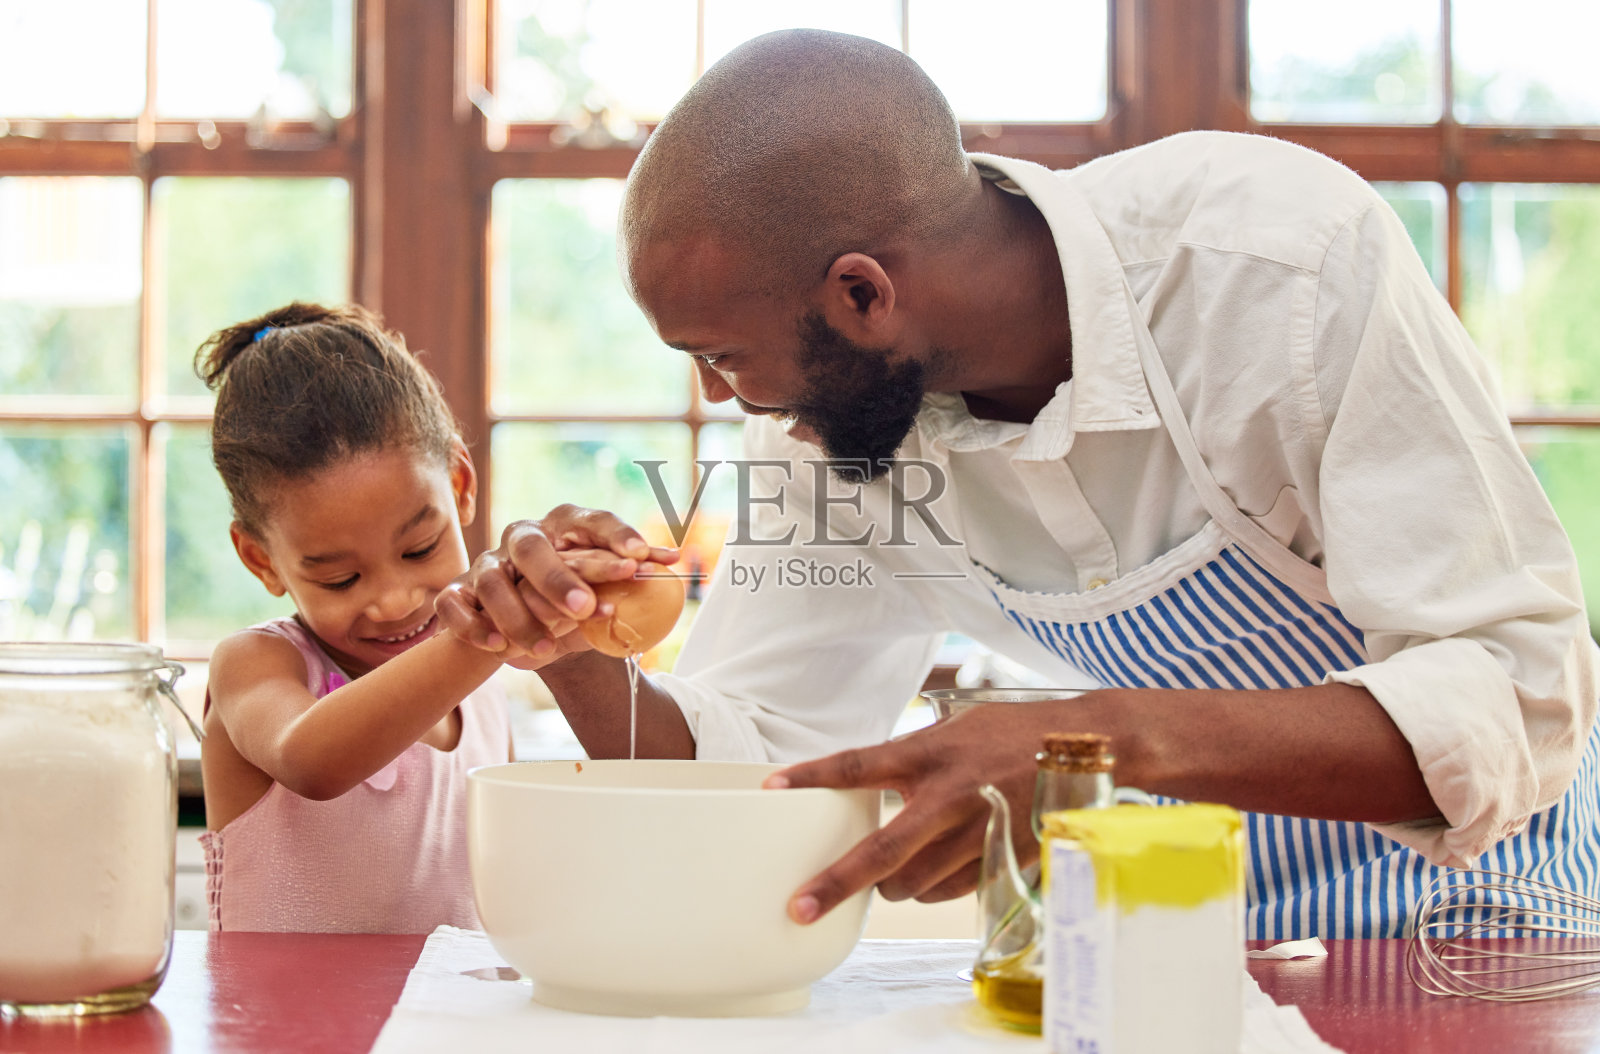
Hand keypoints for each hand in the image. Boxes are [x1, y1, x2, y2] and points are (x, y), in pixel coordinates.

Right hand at [435, 505, 678, 661]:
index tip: (642, 558)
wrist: (526, 620)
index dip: (616, 535)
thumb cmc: (573, 595)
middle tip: (584, 610)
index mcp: (564, 526)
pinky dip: (472, 625)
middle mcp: (523, 539)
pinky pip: (454, 603)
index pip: (591, 521)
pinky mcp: (458, 591)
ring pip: (493, 581)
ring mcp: (487, 564)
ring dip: (518, 616)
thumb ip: (630, 572)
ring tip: (543, 649)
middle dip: (558, 578)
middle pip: (534, 548)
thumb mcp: (603, 584)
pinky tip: (496, 647)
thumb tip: (674, 562)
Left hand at [764, 695, 1124, 923]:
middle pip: (880, 851)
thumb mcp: (957, 727)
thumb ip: (914, 755)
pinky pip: (948, 891)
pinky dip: (933, 887)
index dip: (812, 776)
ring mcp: (976, 832)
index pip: (858, 764)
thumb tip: (870, 777)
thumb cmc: (1015, 732)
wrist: (1088, 748)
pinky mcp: (1000, 859)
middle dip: (836, 883)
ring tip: (891, 870)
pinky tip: (937, 868)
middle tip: (801, 904)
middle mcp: (949, 794)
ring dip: (892, 883)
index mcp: (931, 751)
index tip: (773, 786)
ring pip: (912, 883)